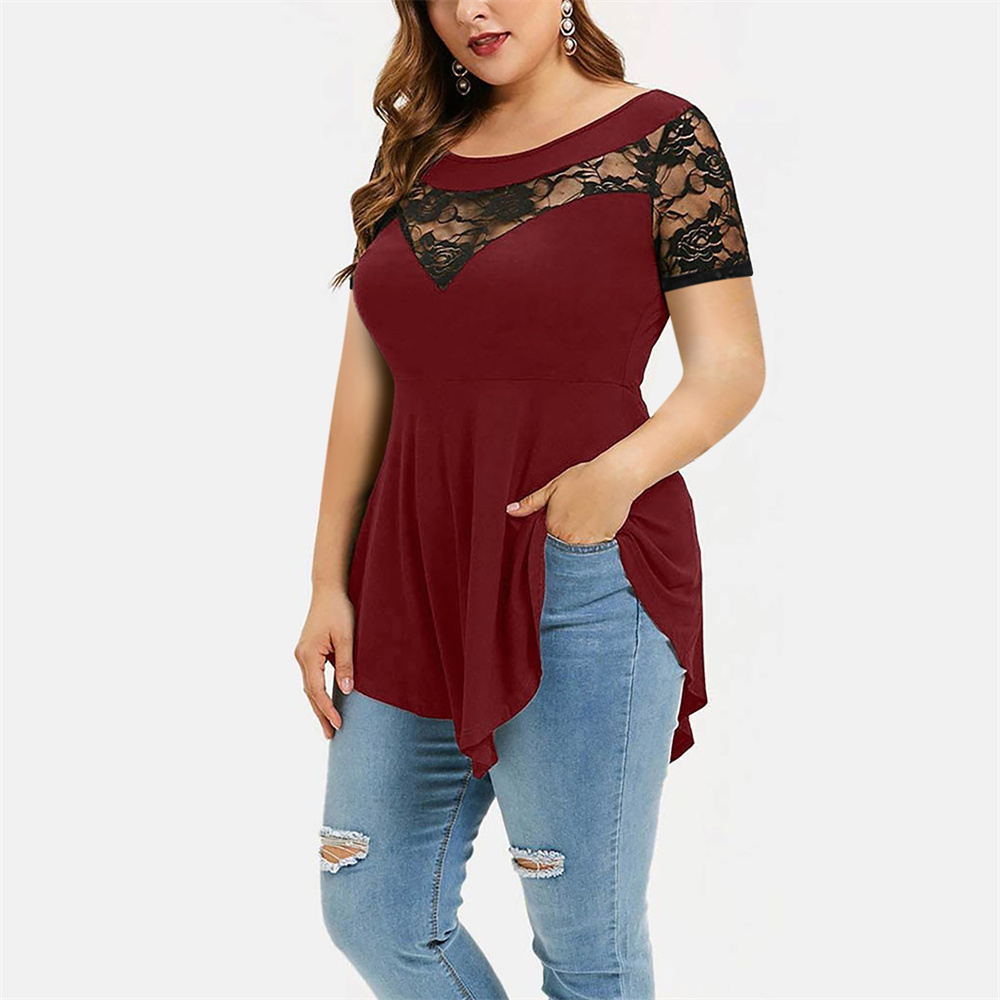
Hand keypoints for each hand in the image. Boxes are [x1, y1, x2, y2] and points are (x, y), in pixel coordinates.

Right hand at [294, 587, 356, 737]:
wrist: (327, 590)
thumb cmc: (338, 611)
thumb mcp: (346, 637)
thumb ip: (346, 664)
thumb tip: (346, 692)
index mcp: (308, 655)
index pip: (317, 691)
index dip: (327, 710)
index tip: (339, 725)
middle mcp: (301, 657)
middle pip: (310, 693)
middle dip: (320, 715)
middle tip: (331, 736)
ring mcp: (301, 655)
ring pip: (309, 687)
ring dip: (318, 706)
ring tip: (328, 725)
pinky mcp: (307, 651)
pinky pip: (311, 678)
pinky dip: (317, 692)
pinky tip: (325, 701)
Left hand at [505, 455, 637, 543]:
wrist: (614, 476)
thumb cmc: (583, 478)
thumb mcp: (553, 487)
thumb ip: (531, 503)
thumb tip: (509, 511)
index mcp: (552, 526)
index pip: (547, 542)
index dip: (554, 536)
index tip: (563, 527)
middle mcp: (567, 538)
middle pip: (563, 552)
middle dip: (567, 545)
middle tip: (578, 526)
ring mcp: (586, 542)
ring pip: (579, 555)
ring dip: (581, 549)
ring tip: (588, 528)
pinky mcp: (604, 542)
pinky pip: (597, 553)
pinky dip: (596, 547)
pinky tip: (598, 530)